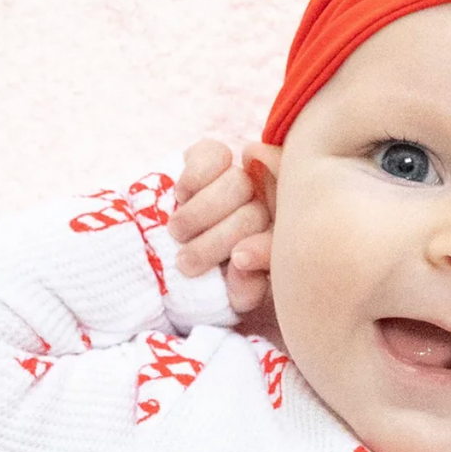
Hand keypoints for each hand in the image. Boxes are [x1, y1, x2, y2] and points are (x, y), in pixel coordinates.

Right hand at [168, 139, 272, 314]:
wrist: (171, 254)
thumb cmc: (209, 279)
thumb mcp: (229, 296)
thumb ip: (245, 289)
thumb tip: (241, 261)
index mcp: (279, 241)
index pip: (279, 240)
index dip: (261, 249)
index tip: (236, 261)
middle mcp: (268, 206)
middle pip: (254, 213)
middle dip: (216, 241)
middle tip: (185, 263)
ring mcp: (242, 179)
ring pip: (236, 184)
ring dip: (199, 213)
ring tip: (177, 234)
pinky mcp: (215, 156)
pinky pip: (215, 155)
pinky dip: (193, 179)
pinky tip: (180, 197)